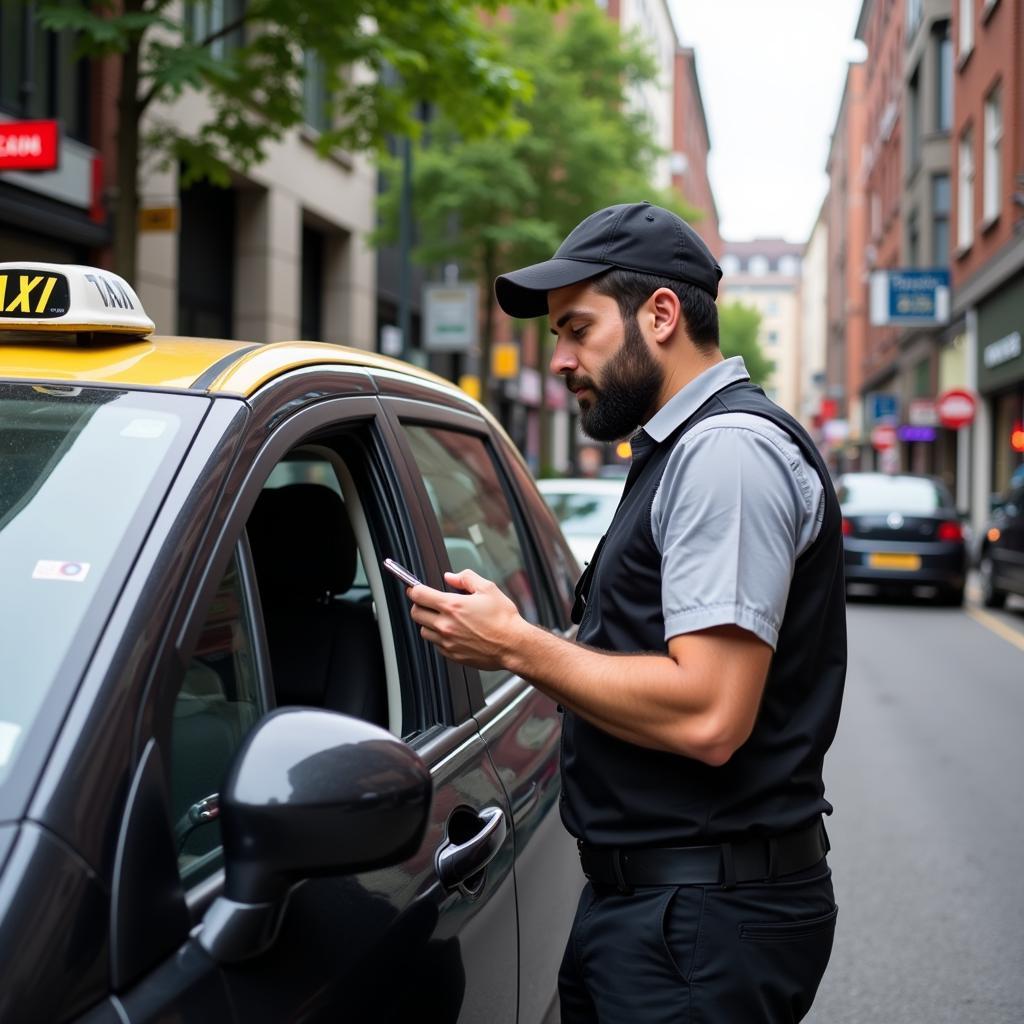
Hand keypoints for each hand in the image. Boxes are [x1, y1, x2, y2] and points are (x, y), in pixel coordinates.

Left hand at [407, 570, 524, 670]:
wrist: (513, 645)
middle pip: (415, 613)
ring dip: (428, 622)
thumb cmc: (503, 619)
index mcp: (452, 606)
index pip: (419, 595)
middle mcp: (446, 625)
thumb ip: (466, 578)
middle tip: (429, 602)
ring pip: (423, 630)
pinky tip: (453, 632)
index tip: (415, 588)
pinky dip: (439, 637)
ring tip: (443, 618)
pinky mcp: (452, 655)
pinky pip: (436, 645)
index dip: (414, 589)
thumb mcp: (488, 588)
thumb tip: (451, 577)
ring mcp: (447, 642)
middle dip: (419, 605)